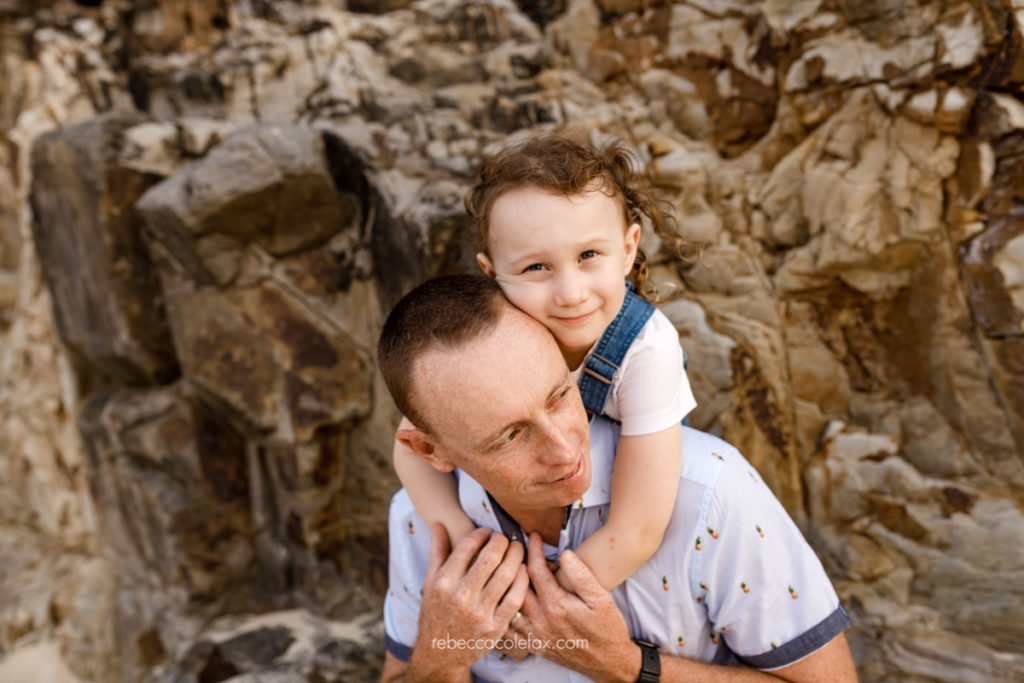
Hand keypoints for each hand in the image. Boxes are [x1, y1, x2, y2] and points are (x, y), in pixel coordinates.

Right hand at [408, 525, 529, 679]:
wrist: (440, 653)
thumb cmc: (435, 613)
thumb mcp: (430, 583)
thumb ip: (437, 552)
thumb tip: (439, 524)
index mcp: (443, 582)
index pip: (468, 546)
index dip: (482, 534)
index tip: (487, 532)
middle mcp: (460, 597)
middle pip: (491, 557)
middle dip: (502, 541)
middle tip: (505, 538)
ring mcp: (479, 613)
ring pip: (507, 574)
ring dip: (516, 556)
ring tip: (517, 549)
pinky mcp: (495, 627)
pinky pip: (516, 597)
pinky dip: (522, 579)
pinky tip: (522, 570)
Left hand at [513, 532, 640, 682]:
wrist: (609, 663)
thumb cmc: (608, 629)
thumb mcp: (602, 599)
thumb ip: (581, 576)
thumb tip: (564, 554)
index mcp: (557, 606)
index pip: (536, 570)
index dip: (533, 549)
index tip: (533, 536)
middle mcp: (541, 621)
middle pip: (518, 584)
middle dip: (517, 562)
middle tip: (518, 548)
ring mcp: (535, 635)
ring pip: (510, 605)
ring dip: (509, 585)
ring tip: (511, 569)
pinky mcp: (533, 646)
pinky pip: (510, 628)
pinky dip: (506, 611)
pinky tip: (508, 599)